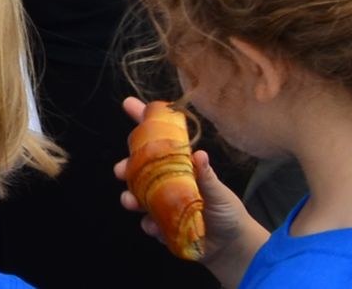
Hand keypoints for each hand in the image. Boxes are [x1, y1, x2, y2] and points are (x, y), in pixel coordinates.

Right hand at [113, 97, 261, 282]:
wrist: (231, 246)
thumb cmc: (227, 212)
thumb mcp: (220, 192)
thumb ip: (208, 176)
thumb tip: (200, 153)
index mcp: (179, 167)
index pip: (159, 140)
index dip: (143, 121)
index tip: (129, 104)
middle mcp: (165, 183)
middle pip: (138, 168)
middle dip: (125, 167)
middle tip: (120, 170)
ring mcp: (161, 204)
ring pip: (136, 196)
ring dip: (129, 197)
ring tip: (130, 202)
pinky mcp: (162, 226)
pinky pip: (148, 223)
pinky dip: (148, 224)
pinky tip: (154, 227)